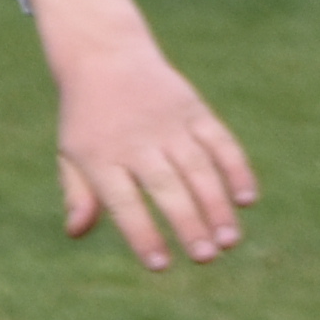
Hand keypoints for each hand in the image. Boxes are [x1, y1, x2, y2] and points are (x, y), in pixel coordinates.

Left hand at [28, 0, 255, 267]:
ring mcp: (169, 123)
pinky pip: (221, 141)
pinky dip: (237, 169)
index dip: (143, 234)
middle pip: (167, 188)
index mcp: (101, 156)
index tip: (161, 265)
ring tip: (230, 241)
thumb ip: (78, 193)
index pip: (124, 202)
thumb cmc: (87, 117)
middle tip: (206, 258)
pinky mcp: (194, 109)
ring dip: (218, 205)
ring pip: (199, 169)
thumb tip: (75, 232)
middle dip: (188, 224)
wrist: (104, 54)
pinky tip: (248, 199)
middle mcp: (137, 141)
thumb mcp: (70, 152)